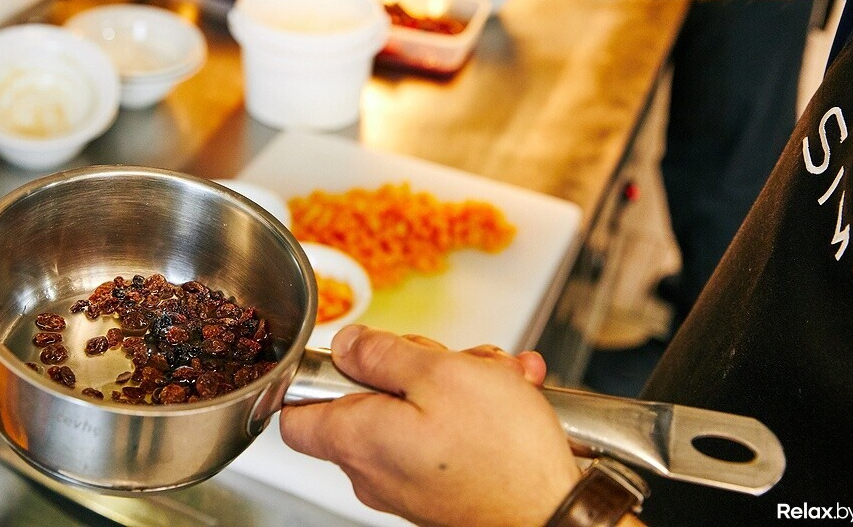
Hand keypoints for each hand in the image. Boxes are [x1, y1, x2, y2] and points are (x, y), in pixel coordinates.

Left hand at [279, 326, 581, 526]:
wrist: (559, 515)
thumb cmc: (502, 454)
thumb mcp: (439, 373)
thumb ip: (382, 353)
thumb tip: (348, 343)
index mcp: (357, 439)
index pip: (293, 412)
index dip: (313, 375)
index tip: (348, 353)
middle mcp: (373, 470)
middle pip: (365, 400)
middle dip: (413, 366)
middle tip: (452, 360)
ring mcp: (407, 483)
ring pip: (413, 411)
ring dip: (456, 383)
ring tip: (496, 378)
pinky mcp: (441, 490)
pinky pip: (442, 436)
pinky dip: (474, 412)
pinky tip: (509, 396)